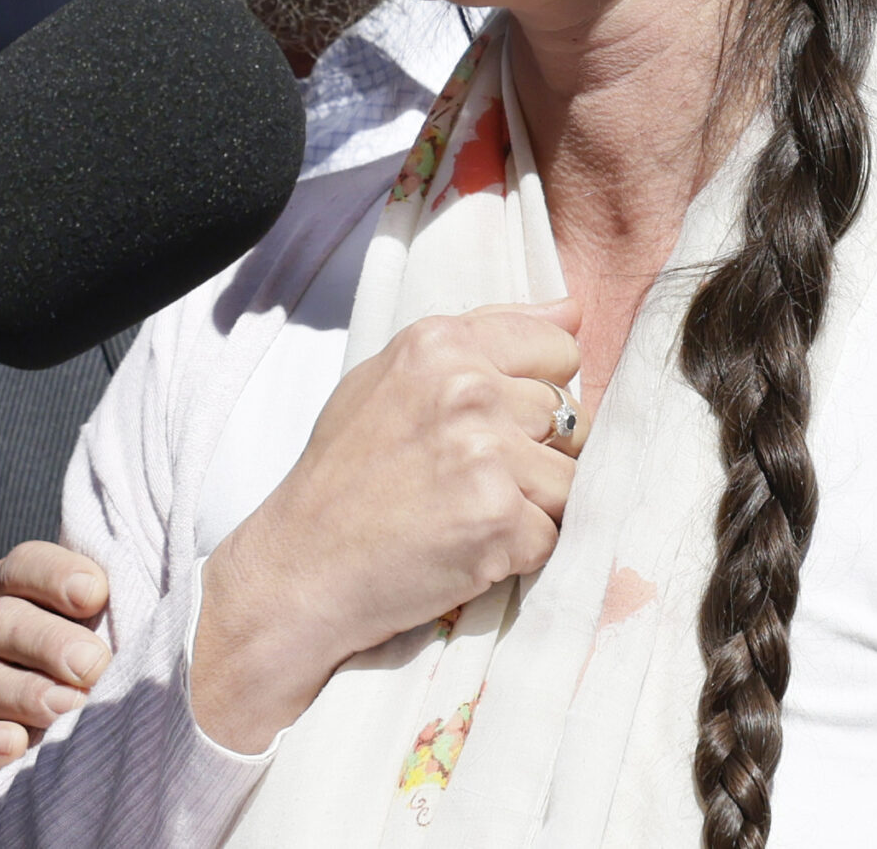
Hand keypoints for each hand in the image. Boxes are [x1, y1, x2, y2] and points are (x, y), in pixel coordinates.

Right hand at [0, 541, 113, 789]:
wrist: (11, 751)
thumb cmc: (70, 678)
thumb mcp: (90, 636)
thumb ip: (116, 610)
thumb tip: (180, 592)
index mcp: (6, 591)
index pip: (23, 566)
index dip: (56, 575)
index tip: (97, 595)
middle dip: (49, 643)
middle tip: (94, 667)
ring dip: (24, 694)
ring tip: (68, 711)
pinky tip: (13, 747)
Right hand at [189, 298, 585, 751]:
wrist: (301, 566)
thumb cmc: (346, 473)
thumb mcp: (393, 375)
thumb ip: (487, 333)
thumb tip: (575, 310)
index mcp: (442, 343)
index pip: (559, 350)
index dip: (534, 394)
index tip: (492, 424)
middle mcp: (467, 388)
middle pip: (571, 416)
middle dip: (537, 453)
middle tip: (470, 480)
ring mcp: (486, 455)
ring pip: (572, 477)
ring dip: (535, 505)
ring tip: (470, 514)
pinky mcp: (498, 520)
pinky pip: (554, 534)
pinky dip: (520, 552)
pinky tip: (468, 549)